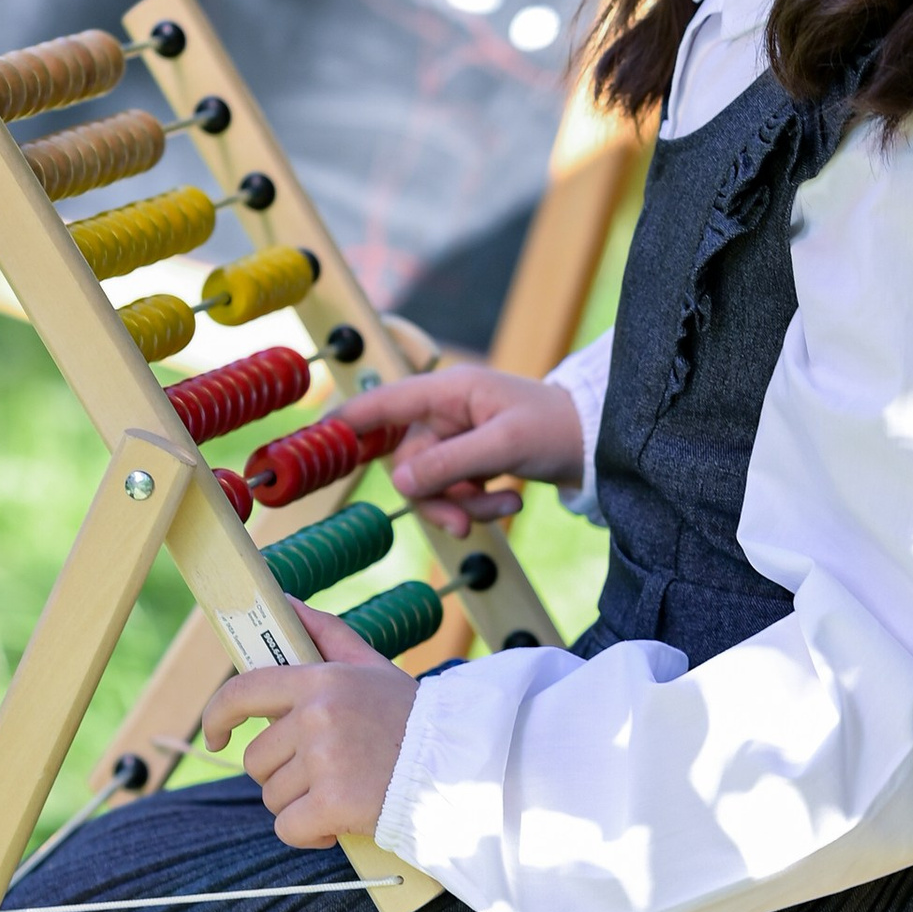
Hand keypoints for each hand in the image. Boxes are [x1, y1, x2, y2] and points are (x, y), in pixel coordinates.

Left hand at [199, 601, 417, 849]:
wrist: (460, 767)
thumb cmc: (412, 719)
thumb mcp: (371, 667)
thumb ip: (324, 633)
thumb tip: (283, 601)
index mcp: (320, 680)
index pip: (243, 691)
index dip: (218, 717)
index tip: (216, 737)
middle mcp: (315, 716)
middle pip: (257, 759)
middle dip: (283, 773)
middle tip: (327, 773)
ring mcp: (323, 761)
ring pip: (272, 797)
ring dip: (300, 804)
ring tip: (342, 793)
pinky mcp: (331, 804)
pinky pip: (289, 829)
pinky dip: (309, 834)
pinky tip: (338, 823)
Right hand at [340, 363, 584, 523]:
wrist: (601, 445)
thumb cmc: (557, 429)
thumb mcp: (504, 446)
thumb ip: (450, 463)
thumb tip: (401, 481)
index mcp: (449, 391)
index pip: (381, 404)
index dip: (345, 423)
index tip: (311, 441)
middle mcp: (449, 411)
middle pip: (409, 461)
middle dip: (435, 495)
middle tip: (462, 520)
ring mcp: (461, 436)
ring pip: (433, 482)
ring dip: (462, 504)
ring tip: (501, 507)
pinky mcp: (475, 459)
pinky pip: (456, 489)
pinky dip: (479, 503)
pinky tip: (511, 502)